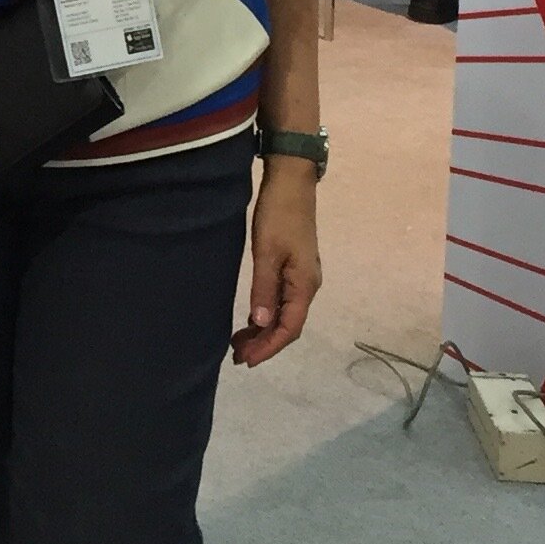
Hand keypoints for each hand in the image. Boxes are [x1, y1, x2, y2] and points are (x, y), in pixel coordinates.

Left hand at [232, 158, 321, 365]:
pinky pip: (282, 301)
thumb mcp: (267, 252)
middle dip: (265, 343)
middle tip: (236, 355)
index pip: (290, 328)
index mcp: (305, 285)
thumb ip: (264, 288)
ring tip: (239, 343)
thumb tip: (262, 323)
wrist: (291, 183)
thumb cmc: (278, 215)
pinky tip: (251, 319)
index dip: (269, 347)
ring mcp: (302, 277)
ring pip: (285, 314)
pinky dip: (266, 313)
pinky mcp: (294, 268)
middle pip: (289, 325)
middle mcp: (308, 286)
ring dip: (264, 330)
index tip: (247, 360)